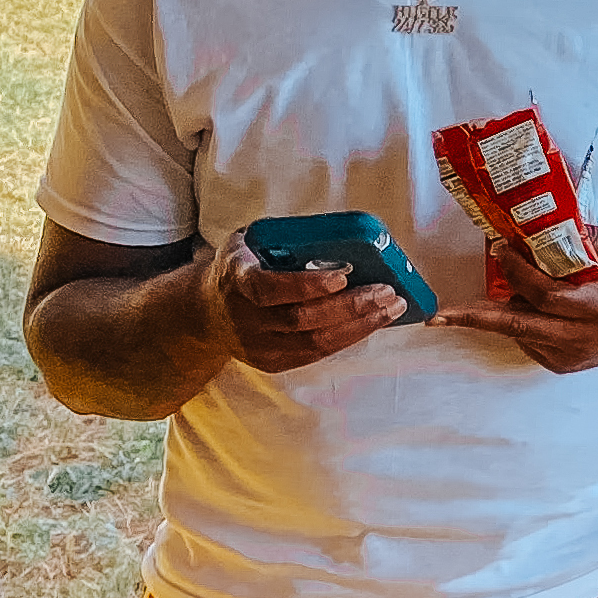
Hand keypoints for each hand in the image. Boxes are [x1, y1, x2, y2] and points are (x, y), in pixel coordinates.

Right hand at [208, 232, 409, 376]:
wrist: (206, 312)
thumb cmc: (240, 267)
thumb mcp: (249, 242)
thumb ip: (283, 239)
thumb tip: (343, 235)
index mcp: (236, 280)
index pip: (270, 288)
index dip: (307, 285)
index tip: (342, 277)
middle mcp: (244, 318)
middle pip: (301, 320)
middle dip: (350, 306)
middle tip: (386, 291)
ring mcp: (257, 346)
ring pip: (315, 342)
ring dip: (359, 325)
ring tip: (391, 308)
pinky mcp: (272, 363)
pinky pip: (316, 353)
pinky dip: (348, 338)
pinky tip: (372, 322)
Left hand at [437, 220, 597, 375]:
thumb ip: (591, 237)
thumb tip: (547, 222)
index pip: (549, 296)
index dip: (520, 274)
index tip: (501, 250)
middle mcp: (586, 338)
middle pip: (521, 326)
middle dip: (477, 317)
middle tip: (441, 314)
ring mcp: (573, 356)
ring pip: (520, 333)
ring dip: (497, 311)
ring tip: (491, 290)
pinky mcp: (563, 365)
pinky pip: (526, 341)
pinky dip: (515, 321)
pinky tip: (522, 304)